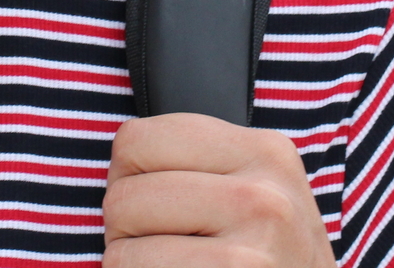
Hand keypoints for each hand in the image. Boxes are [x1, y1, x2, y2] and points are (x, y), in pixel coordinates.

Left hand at [104, 113, 336, 267]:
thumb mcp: (260, 195)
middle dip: (127, 229)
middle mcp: (262, 195)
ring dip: (132, 263)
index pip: (139, 138)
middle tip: (165, 249)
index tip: (157, 205)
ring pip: (122, 246)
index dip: (131, 177)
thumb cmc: (272, 261)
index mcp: (266, 152)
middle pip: (124, 194)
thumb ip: (204, 165)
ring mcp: (249, 249)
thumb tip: (122, 157)